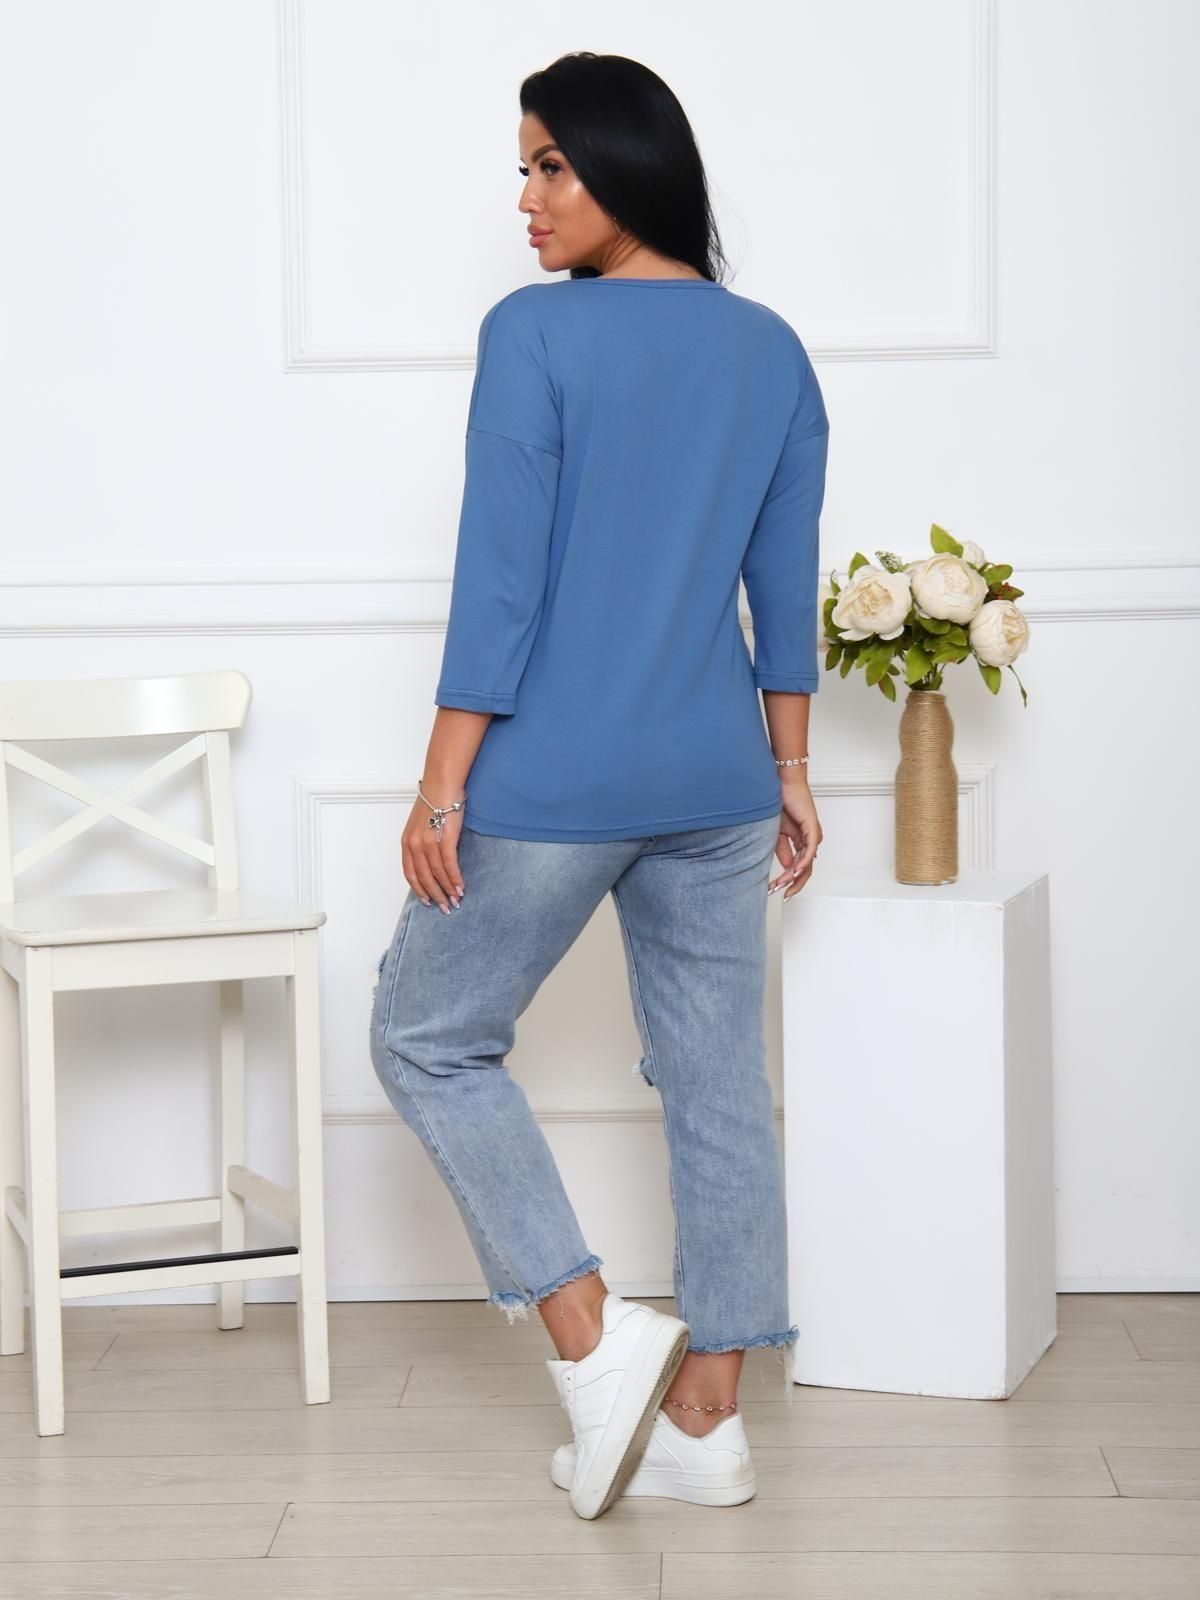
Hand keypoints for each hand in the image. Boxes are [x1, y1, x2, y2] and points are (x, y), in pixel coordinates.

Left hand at [402, 792, 464, 912]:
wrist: (442, 784)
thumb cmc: (435, 801)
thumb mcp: (421, 823)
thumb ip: (422, 841)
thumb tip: (432, 859)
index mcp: (406, 842)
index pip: (410, 873)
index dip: (419, 889)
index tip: (427, 900)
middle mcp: (414, 845)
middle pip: (423, 878)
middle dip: (434, 895)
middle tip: (444, 908)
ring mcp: (428, 842)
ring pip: (437, 874)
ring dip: (447, 890)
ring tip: (456, 901)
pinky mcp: (444, 839)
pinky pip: (449, 865)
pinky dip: (455, 879)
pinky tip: (460, 888)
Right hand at [768, 781, 821, 900]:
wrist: (782, 784)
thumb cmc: (780, 803)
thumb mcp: (777, 832)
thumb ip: (782, 850)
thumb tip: (789, 868)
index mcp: (800, 841)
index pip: (798, 867)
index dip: (788, 880)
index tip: (775, 889)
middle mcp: (809, 840)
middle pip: (806, 869)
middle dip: (794, 884)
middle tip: (783, 894)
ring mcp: (812, 834)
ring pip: (807, 862)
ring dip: (795, 876)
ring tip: (784, 885)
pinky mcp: (812, 828)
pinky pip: (809, 849)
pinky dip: (803, 861)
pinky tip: (796, 871)